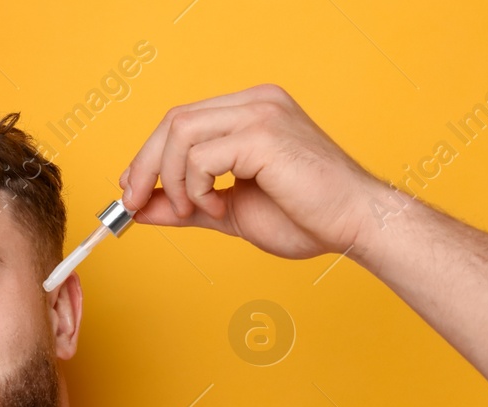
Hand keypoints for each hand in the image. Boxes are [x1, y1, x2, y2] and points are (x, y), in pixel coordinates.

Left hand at [118, 83, 382, 258]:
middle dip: (145, 165)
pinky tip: (222, 209)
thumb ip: (187, 206)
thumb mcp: (231, 211)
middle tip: (133, 204)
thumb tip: (140, 209)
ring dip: (172, 180)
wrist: (354, 225)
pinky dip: (196, 189)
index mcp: (252, 111)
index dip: (150, 154)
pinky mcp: (262, 134)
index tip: (132, 189)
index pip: (183, 120)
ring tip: (195, 211)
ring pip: (180, 133)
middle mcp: (255, 101)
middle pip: (173, 120)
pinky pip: (200, 157)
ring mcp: (260, 112)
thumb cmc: (307, 218)